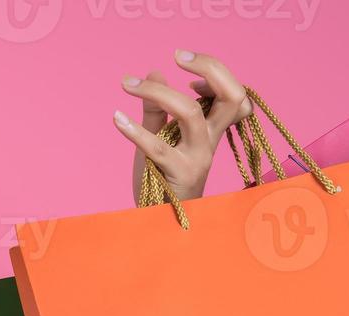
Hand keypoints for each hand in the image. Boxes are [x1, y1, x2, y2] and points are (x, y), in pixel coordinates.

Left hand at [114, 50, 252, 204]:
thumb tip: (153, 71)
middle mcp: (210, 143)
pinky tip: (116, 117)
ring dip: (160, 92)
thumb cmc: (162, 182)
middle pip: (231, 96)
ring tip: (130, 85)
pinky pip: (157, 146)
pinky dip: (134, 129)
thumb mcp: (161, 141)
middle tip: (178, 56)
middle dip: (210, 68)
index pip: (233, 93)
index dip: (216, 73)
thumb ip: (156, 110)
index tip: (186, 70)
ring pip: (191, 114)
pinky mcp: (175, 174)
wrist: (161, 227)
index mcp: (212, 133)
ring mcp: (196, 158)